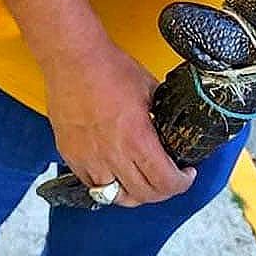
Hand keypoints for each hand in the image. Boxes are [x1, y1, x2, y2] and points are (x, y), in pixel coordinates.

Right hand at [42, 30, 195, 206]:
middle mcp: (112, 153)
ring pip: (115, 197)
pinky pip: (90, 184)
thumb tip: (171, 120)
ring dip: (133, 194)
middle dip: (162, 192)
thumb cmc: (108, 67)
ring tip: (142, 182)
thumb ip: (160, 111)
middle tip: (169, 180)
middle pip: (142, 195)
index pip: (164, 181)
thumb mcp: (149, 87)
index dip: (181, 184)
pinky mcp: (70, 154)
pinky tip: (115, 173)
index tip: (185, 176)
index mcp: (136, 137)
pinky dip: (106, 185)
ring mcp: (88, 157)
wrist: (73, 58)